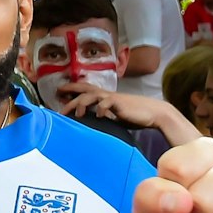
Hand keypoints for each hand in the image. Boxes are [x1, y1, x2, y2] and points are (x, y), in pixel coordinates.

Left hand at [61, 82, 193, 140]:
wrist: (155, 113)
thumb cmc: (135, 116)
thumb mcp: (115, 116)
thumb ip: (103, 116)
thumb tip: (90, 122)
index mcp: (104, 97)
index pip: (85, 89)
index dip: (71, 89)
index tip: (58, 93)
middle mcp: (106, 95)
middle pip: (84, 89)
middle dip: (70, 92)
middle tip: (58, 99)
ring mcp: (112, 98)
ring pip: (91, 95)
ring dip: (80, 103)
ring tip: (74, 114)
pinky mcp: (120, 103)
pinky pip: (106, 103)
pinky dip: (100, 109)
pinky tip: (97, 116)